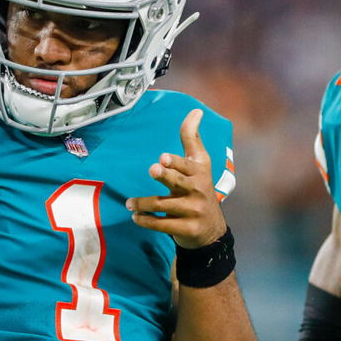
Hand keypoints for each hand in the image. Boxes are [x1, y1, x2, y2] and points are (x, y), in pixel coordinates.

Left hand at [126, 109, 226, 248]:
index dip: (176, 162)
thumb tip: (196, 110)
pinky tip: (135, 217)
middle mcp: (198, 191)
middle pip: (179, 182)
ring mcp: (193, 211)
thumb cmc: (200, 188)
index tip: (163, 158)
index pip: (188, 165)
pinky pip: (163, 225)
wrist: (211, 230)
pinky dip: (147, 221)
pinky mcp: (187, 229)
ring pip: (165, 205)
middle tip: (153, 169)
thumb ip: (192, 138)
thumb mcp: (200, 164)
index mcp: (200, 173)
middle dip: (166, 176)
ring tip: (129, 203)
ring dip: (144, 204)